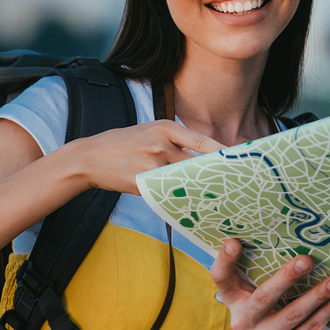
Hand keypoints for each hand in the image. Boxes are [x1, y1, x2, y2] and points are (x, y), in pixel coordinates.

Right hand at [60, 120, 221, 194]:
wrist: (89, 158)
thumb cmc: (121, 144)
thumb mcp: (146, 131)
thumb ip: (171, 139)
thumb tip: (200, 155)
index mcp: (163, 126)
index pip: (201, 141)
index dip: (222, 152)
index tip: (240, 159)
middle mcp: (160, 143)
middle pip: (196, 162)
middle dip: (214, 174)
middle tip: (235, 184)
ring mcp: (151, 164)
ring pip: (183, 180)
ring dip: (198, 189)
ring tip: (216, 197)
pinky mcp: (142, 183)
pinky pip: (166, 192)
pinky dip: (177, 196)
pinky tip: (187, 203)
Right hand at [210, 240, 329, 329]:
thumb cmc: (279, 305)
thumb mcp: (266, 290)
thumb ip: (267, 271)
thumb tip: (295, 238)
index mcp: (233, 299)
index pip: (221, 278)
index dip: (224, 261)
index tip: (234, 241)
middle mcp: (242, 321)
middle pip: (263, 297)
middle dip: (286, 277)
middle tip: (307, 260)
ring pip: (293, 314)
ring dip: (318, 294)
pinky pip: (309, 329)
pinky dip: (328, 311)